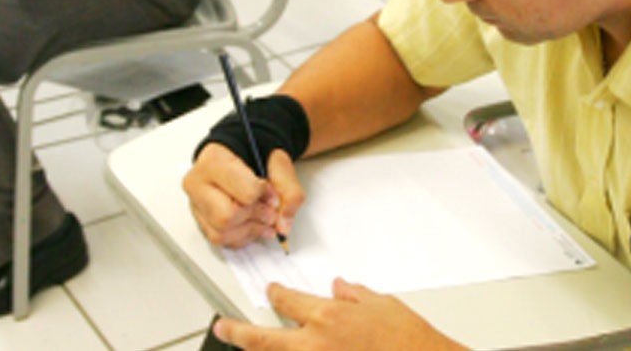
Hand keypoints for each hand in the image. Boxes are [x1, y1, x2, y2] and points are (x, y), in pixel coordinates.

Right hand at [183, 143, 303, 247]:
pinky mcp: (202, 221)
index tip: (272, 194)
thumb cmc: (254, 156)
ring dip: (250, 231)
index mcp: (214, 161)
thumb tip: (283, 224)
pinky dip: (242, 238)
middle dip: (255, 217)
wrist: (242, 155)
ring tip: (264, 220)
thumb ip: (289, 191)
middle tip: (269, 211)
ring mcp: (197, 204)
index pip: (244, 192)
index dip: (264, 197)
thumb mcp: (279, 163)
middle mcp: (198, 183)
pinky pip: (220, 241)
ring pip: (221, 234)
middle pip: (226, 217)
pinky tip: (253, 226)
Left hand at [214, 279, 464, 350]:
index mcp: (329, 316)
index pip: (288, 301)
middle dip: (237, 333)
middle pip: (263, 340)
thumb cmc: (408, 338)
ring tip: (246, 344)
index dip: (275, 295)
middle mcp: (317, 344)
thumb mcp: (382, 303)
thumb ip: (354, 294)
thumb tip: (338, 287)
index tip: (271, 292)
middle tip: (222, 328)